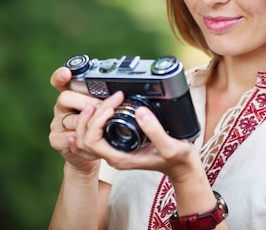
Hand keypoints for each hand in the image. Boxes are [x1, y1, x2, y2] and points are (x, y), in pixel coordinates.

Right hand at [48, 66, 122, 170]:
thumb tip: (120, 95)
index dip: (61, 76)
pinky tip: (92, 141)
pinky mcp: (56, 139)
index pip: (60, 81)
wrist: (89, 152)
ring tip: (103, 125)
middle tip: (101, 106)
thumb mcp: (102, 110)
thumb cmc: (98, 127)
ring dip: (89, 123)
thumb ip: (105, 100)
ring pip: (71, 119)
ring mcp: (57, 123)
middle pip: (66, 97)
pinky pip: (69, 137)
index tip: (66, 73)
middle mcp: (61, 107)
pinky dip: (84, 140)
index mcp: (71, 95)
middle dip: (86, 101)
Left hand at [80, 100, 200, 182]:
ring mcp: (115, 149)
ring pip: (87, 136)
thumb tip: (139, 112)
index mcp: (120, 157)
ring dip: (90, 117)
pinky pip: (97, 133)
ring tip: (102, 102)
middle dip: (91, 115)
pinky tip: (101, 108)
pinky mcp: (118, 142)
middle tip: (108, 99)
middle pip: (85, 137)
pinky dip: (95, 120)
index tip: (111, 107)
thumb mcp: (170, 146)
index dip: (96, 121)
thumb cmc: (176, 159)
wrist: (181, 165)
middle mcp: (113, 154)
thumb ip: (155, 130)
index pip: (92, 141)